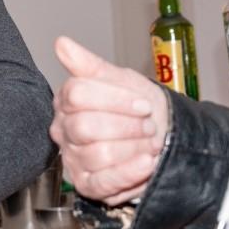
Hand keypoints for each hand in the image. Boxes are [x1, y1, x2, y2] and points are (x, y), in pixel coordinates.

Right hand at [50, 36, 166, 204]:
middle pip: (85, 126)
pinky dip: (129, 172)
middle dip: (127, 126)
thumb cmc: (140, 109)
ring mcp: (74, 158)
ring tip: (150, 144)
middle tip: (148, 126)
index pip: (77, 94)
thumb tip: (62, 44)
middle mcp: (65, 131)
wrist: (166, 138)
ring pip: (97, 154)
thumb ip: (90, 65)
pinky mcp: (87, 184)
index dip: (114, 99)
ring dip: (134, 148)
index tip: (141, 104)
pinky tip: (146, 162)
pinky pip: (103, 182)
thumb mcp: (121, 81)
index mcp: (68, 102)